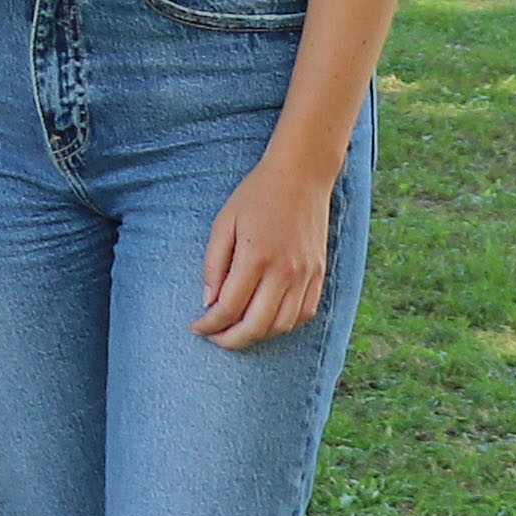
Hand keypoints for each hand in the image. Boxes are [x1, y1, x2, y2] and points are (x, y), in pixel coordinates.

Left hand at [195, 152, 334, 348]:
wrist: (301, 175)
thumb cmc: (256, 195)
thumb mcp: (223, 223)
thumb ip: (214, 264)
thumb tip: (209, 302)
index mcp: (256, 256)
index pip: (229, 308)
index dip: (209, 325)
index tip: (197, 327)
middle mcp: (284, 271)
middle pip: (256, 326)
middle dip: (230, 340)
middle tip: (214, 337)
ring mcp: (306, 275)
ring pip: (281, 326)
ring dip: (256, 336)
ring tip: (237, 331)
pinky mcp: (319, 274)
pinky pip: (304, 314)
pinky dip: (283, 326)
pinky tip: (265, 320)